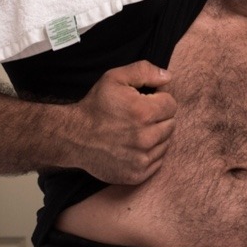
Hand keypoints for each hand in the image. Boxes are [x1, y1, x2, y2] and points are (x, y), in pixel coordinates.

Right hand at [71, 61, 176, 184]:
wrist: (74, 138)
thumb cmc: (95, 106)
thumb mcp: (114, 78)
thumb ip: (144, 71)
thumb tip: (168, 78)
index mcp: (143, 112)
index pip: (171, 105)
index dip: (158, 100)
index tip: (144, 101)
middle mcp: (145, 138)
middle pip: (171, 124)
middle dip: (158, 118)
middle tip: (138, 116)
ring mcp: (142, 158)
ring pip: (166, 142)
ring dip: (156, 135)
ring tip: (134, 130)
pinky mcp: (138, 174)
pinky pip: (158, 161)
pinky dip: (150, 152)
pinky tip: (133, 145)